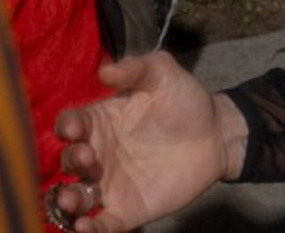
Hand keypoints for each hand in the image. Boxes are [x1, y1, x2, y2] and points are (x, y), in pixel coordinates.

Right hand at [51, 52, 241, 228]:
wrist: (217, 135)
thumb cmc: (186, 100)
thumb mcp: (163, 74)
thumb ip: (136, 68)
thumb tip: (105, 70)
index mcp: (101, 121)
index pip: (71, 124)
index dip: (68, 126)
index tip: (75, 128)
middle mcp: (99, 154)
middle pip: (69, 160)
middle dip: (71, 160)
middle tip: (88, 159)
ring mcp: (110, 184)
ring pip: (76, 197)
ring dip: (67, 201)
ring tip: (71, 203)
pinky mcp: (127, 210)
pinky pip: (102, 224)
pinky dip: (89, 230)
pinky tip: (85, 228)